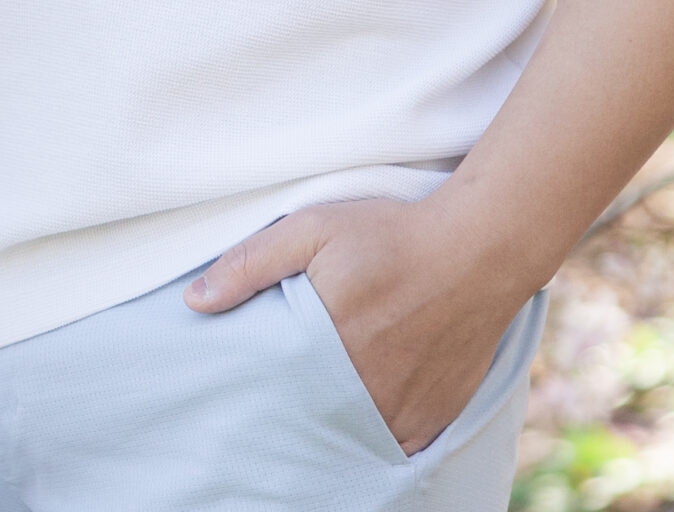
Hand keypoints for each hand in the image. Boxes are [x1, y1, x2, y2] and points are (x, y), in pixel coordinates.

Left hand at [184, 194, 529, 453]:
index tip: (240, 389)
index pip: (272, 393)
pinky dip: (372, 433)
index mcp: (325, 349)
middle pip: (309, 418)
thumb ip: (251, 264)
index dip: (255, 392)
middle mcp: (363, 393)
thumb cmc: (391, 234)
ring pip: (349, 435)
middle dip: (291, 409)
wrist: (479, 250)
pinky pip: (390, 444)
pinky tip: (360, 409)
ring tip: (321, 396)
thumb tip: (194, 301)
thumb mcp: (313, 228)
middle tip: (283, 389)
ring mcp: (400, 414)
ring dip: (332, 422)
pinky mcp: (432, 422)